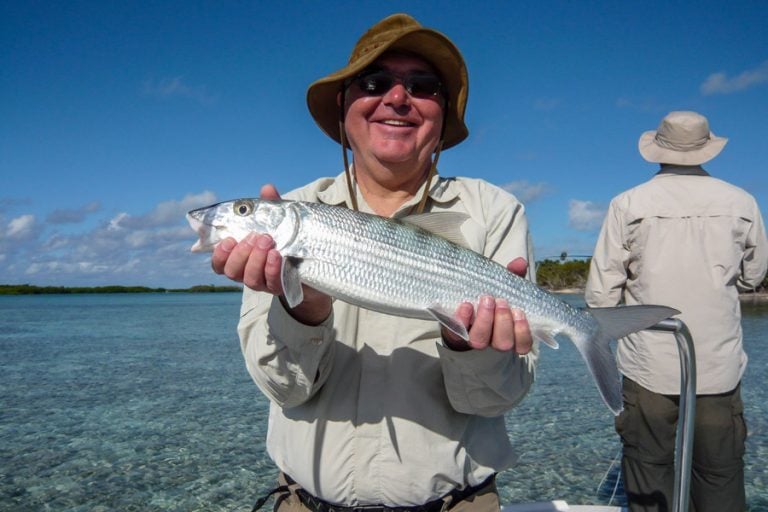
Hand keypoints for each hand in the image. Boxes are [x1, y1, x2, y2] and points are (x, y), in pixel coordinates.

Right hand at [211, 184, 331, 324]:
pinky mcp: (282, 287)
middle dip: (241, 253)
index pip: (220, 264)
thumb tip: (267, 188)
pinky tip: (276, 255)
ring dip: (256, 259)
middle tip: (255, 236)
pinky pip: (272, 282)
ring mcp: (265, 283)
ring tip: (267, 241)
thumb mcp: (281, 222)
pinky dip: (272, 268)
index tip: (229, 239)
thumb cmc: (290, 240)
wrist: (316, 263)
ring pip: (250, 279)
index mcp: (242, 259)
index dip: (220, 255)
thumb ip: (271, 207)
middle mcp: (249, 273)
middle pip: (232, 272)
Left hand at [442, 257, 532, 353]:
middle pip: (503, 344)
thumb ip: (512, 276)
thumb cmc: (489, 298)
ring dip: (485, 320)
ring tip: (486, 299)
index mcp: (511, 334)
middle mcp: (494, 341)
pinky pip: (458, 333)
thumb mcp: (502, 287)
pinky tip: (465, 305)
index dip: (523, 332)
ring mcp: (473, 339)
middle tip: (501, 301)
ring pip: (481, 341)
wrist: (459, 306)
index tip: (519, 311)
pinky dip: (462, 319)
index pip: (523, 345)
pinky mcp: (455, 334)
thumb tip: (520, 262)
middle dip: (503, 322)